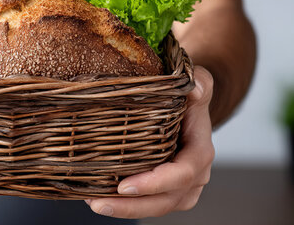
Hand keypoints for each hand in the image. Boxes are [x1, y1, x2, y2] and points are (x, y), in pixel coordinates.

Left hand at [85, 66, 214, 217]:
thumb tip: (195, 88)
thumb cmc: (189, 94)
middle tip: (99, 203)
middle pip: (165, 200)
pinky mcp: (165, 189)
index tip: (124, 186)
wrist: (190, 104)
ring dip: (124, 210)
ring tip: (93, 203)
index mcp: (200, 153)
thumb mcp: (197, 82)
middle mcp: (193, 175)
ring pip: (155, 207)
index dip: (155, 183)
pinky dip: (124, 204)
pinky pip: (147, 202)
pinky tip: (97, 197)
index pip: (182, 174)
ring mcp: (180, 186)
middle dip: (132, 207)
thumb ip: (198, 84)